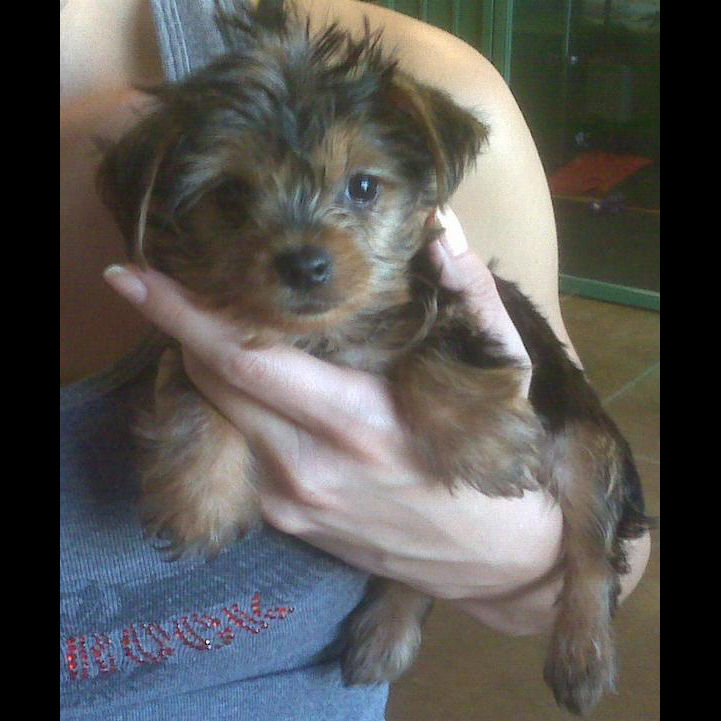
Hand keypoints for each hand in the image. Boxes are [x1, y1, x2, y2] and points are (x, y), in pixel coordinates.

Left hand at [103, 208, 564, 629]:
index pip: (243, 361)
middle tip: (196, 289)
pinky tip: (264, 392)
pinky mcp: (289, 521)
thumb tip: (443, 228)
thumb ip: (470, 296)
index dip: (181, 315)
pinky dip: (234, 410)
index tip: (129, 276)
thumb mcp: (502, 373)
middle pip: (213, 384)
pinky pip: (239, 450)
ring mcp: (290, 501)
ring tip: (238, 334)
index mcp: (357, 422)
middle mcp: (307, 467)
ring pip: (217, 418)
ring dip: (211, 370)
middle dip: (190, 330)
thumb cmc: (499, 458)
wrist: (496, 557)